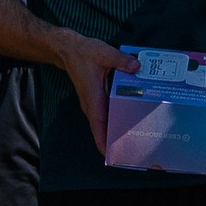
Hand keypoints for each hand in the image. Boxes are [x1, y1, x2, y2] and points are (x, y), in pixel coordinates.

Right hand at [52, 30, 140, 153]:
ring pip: (103, 123)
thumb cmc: (84, 53)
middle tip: (131, 150)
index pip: (97, 126)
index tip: (110, 155)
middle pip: (101, 129)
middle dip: (113, 141)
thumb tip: (136, 67)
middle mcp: (91, 105)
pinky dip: (114, 120)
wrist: (69, 50)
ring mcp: (93, 103)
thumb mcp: (104, 53)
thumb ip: (121, 60)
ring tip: (133, 140)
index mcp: (93, 98)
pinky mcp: (95, 99)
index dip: (103, 142)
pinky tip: (128, 120)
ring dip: (114, 132)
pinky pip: (105, 114)